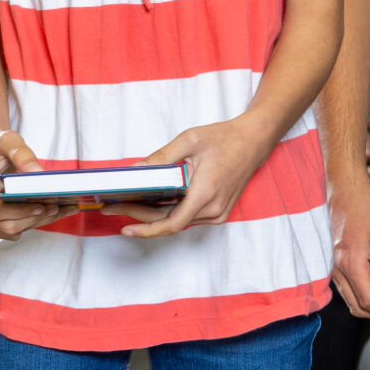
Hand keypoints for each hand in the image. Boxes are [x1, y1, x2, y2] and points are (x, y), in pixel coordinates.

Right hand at [0, 128, 63, 241]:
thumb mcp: (10, 142)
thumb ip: (24, 156)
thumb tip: (40, 173)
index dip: (20, 212)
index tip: (43, 206)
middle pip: (4, 224)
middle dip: (34, 219)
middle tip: (59, 208)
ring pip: (8, 230)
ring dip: (35, 222)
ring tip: (58, 210)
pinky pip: (7, 230)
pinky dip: (27, 223)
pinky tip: (45, 213)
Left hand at [112, 116, 278, 239]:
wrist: (254, 140)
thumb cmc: (225, 139)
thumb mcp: (189, 140)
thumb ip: (160, 157)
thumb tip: (134, 170)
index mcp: (206, 193)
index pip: (171, 224)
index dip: (145, 230)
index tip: (125, 228)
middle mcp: (214, 208)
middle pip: (169, 223)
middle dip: (139, 218)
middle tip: (114, 208)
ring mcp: (218, 212)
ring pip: (178, 221)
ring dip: (153, 216)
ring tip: (128, 204)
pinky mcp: (219, 211)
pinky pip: (188, 217)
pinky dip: (168, 212)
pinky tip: (152, 203)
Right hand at [329, 170, 369, 321]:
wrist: (344, 188)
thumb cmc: (365, 207)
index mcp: (350, 263)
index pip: (368, 299)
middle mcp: (337, 268)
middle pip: (358, 304)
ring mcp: (333, 266)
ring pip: (352, 297)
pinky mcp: (334, 261)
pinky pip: (349, 285)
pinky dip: (366, 290)